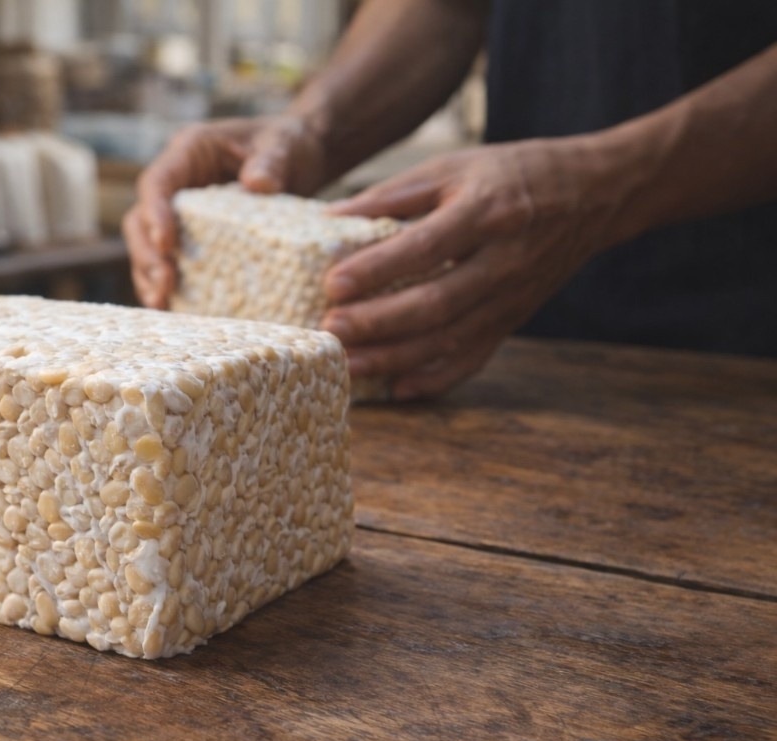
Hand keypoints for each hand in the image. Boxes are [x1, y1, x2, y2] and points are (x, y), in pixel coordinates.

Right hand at [124, 116, 327, 307]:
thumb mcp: (284, 145)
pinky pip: (171, 260)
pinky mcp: (194, 235)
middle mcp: (177, 182)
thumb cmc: (288, 142)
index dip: (155, 213)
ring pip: (148, 244)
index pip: (157, 182)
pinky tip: (176, 309)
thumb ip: (272, 161)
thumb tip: (257, 185)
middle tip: (164, 285)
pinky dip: (170, 284)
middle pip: (140, 220)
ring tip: (161, 303)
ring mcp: (181, 211)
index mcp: (190, 152)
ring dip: (150, 275)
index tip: (167, 244)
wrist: (300, 155)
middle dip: (147, 254)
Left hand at [322, 138, 623, 399]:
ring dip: (394, 358)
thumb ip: (392, 194)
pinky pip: (473, 360)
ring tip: (348, 362)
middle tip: (331, 329)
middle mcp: (501, 263)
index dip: (377, 270)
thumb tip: (329, 217)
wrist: (594, 195)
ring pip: (448, 340)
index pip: (425, 249)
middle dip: (378, 323)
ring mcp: (510, 299)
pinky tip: (397, 389)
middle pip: (435, 304)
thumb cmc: (512, 174)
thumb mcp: (453, 167)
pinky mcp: (512, 322)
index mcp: (485, 214)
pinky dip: (434, 380)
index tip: (333, 284)